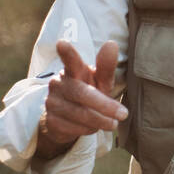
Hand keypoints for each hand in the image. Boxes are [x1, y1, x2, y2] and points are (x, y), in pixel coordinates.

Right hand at [36, 40, 124, 157]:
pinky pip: (73, 128)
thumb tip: (111, 44)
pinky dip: (89, 129)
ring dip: (100, 121)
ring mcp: (51, 102)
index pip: (70, 60)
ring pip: (79, 114)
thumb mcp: (101, 81)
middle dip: (104, 105)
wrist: (70, 118)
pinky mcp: (49, 120)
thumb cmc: (90, 92)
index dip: (67, 53)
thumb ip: (106, 66)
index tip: (62, 43)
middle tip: (123, 114)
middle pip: (82, 94)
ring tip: (112, 123)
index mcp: (73, 71)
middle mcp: (58, 84)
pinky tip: (93, 127)